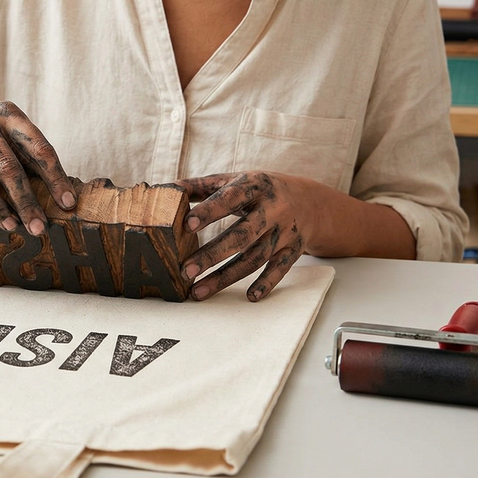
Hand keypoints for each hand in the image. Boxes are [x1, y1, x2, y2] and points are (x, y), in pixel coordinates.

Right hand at [0, 99, 76, 235]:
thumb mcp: (6, 129)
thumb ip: (28, 153)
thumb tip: (59, 194)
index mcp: (8, 113)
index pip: (38, 147)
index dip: (54, 177)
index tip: (67, 203)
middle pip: (7, 165)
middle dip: (25, 200)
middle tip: (38, 227)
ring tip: (11, 226)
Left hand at [175, 172, 317, 301]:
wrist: (310, 201)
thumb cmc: (261, 190)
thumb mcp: (236, 180)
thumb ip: (201, 186)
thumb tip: (166, 190)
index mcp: (255, 186)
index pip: (231, 198)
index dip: (210, 211)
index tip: (187, 224)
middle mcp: (273, 209)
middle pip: (242, 235)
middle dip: (213, 254)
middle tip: (186, 270)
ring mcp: (285, 232)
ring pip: (255, 257)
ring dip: (226, 277)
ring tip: (198, 291)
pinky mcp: (293, 250)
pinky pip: (280, 270)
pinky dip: (266, 284)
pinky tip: (249, 296)